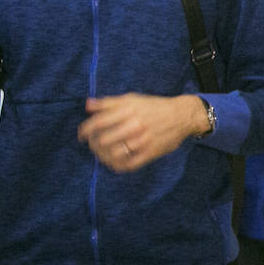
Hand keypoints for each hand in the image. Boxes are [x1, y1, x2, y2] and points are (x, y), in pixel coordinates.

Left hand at [77, 93, 206, 172]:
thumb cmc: (154, 106)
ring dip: (103, 156)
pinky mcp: (151, 153)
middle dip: (94, 144)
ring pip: (114, 154)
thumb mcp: (132, 99)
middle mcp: (135, 125)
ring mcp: (143, 140)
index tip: (82, 136)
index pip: (98, 122)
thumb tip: (87, 105)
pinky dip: (117, 166)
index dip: (85, 131)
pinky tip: (114, 162)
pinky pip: (129, 164)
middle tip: (93, 145)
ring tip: (102, 154)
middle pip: (104, 140)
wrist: (182, 116)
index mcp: (128, 110)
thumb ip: (109, 102)